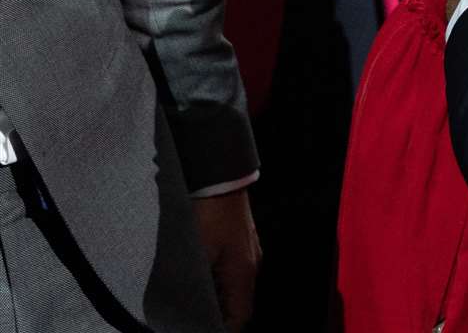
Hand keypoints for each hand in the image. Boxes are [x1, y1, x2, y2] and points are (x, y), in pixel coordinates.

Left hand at [192, 190, 259, 331]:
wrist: (220, 178)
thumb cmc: (209, 214)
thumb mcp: (197, 254)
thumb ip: (196, 285)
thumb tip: (187, 307)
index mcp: (244, 273)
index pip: (240, 317)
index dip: (223, 330)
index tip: (201, 331)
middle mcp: (252, 265)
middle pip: (239, 304)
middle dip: (218, 317)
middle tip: (192, 320)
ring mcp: (249, 251)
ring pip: (235, 288)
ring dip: (217, 299)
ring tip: (192, 302)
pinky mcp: (241, 241)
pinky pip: (232, 271)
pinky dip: (218, 282)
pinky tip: (200, 278)